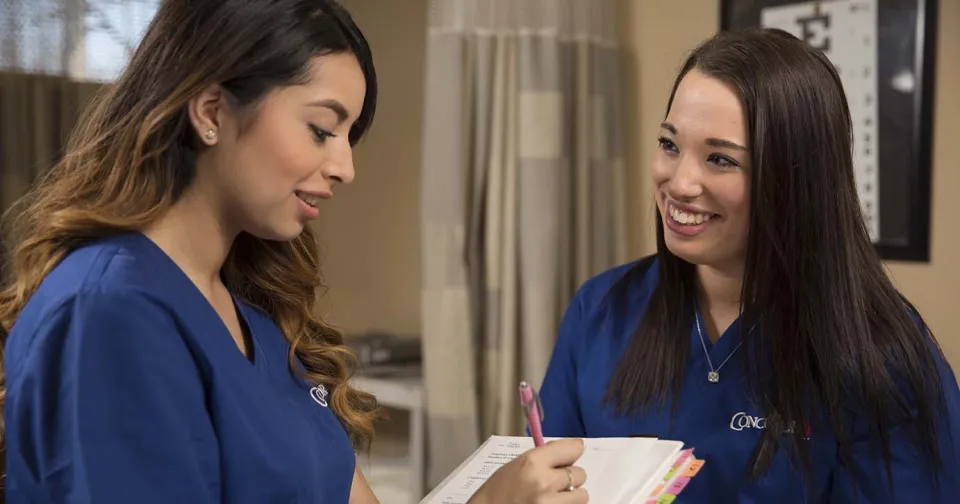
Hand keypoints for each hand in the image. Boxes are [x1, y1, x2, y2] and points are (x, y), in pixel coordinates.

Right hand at [467, 438, 587, 503]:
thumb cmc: (497, 492)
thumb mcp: (515, 466)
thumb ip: (541, 457)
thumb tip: (566, 450)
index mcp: (533, 462)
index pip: (573, 449)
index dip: (572, 452)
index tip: (570, 456)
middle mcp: (545, 481)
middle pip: (580, 473)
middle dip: (570, 477)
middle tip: (555, 482)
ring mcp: (552, 503)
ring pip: (582, 495)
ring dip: (572, 496)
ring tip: (555, 497)